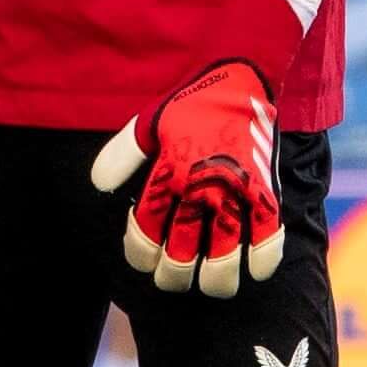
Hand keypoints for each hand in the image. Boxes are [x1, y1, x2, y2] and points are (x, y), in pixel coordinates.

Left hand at [89, 62, 285, 297]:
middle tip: (172, 280)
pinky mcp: (264, 190)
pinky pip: (267, 235)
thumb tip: (98, 186)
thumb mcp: (147, 123)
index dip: (141, 254)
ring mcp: (233, 191)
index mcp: (167, 172)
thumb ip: (120, 155)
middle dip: (172, 275)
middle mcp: (198, 187)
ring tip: (210, 286)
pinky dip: (262, 259)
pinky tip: (254, 272)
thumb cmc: (191, 105)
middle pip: (180, 252)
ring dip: (215, 279)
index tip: (144, 262)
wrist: (240, 81)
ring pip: (222, 255)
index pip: (146, 229)